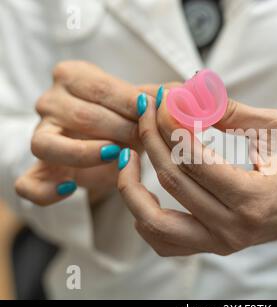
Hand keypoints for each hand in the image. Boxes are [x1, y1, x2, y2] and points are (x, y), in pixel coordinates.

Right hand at [15, 60, 159, 205]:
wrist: (106, 144)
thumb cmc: (123, 118)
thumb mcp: (140, 103)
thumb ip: (158, 97)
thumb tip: (178, 95)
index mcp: (72, 76)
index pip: (101, 88)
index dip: (132, 103)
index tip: (155, 113)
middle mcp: (49, 103)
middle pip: (81, 116)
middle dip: (119, 130)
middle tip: (145, 139)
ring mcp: (41, 136)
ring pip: (48, 145)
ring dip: (87, 154)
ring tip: (117, 155)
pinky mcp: (39, 169)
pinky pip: (29, 183)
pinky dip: (47, 190)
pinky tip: (71, 188)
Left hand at [117, 89, 276, 255]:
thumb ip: (231, 113)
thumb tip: (187, 96)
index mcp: (255, 199)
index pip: (196, 159)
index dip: (172, 124)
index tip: (164, 99)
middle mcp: (234, 228)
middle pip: (173, 181)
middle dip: (152, 138)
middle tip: (148, 111)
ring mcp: (221, 243)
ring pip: (154, 220)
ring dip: (133, 185)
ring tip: (132, 152)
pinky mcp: (212, 246)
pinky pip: (162, 240)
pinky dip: (144, 215)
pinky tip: (143, 189)